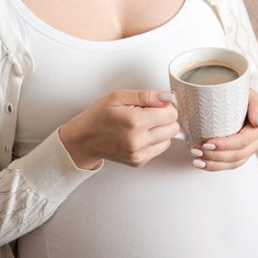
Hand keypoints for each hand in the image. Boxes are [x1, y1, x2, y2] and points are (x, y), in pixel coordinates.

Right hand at [59, 89, 179, 168]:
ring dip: (161, 130)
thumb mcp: (118, 96)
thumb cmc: (98, 116)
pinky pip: (159, 149)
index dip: (166, 106)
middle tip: (149, 114)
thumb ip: (146, 95)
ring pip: (169, 139)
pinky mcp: (139, 161)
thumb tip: (167, 98)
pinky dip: (154, 141)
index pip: (171, 114)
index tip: (157, 104)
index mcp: (135, 122)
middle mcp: (138, 140)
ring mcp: (139, 153)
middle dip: (165, 118)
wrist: (84, 139)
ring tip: (142, 125)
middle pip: (173, 128)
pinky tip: (140, 135)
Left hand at [190, 88, 257, 170]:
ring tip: (196, 159)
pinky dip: (214, 167)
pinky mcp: (240, 155)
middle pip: (236, 156)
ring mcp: (249, 151)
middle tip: (196, 150)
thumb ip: (257, 105)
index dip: (224, 145)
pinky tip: (201, 164)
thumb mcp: (250, 95)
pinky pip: (228, 166)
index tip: (207, 143)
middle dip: (215, 156)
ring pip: (232, 164)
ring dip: (213, 164)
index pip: (242, 142)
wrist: (242, 101)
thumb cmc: (243, 95)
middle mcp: (257, 143)